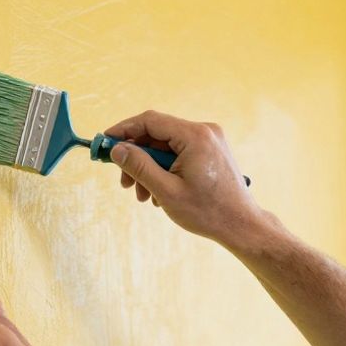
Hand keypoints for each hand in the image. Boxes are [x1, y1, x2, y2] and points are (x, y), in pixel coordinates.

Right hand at [105, 110, 263, 246]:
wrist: (241, 225)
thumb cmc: (207, 211)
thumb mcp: (165, 190)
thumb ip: (139, 166)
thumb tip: (117, 150)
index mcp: (195, 136)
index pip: (150, 121)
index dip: (123, 130)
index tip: (105, 142)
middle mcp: (204, 132)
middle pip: (157, 134)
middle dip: (137, 157)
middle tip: (124, 181)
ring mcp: (209, 140)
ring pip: (166, 146)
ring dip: (149, 167)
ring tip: (143, 195)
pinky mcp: (210, 151)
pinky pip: (178, 152)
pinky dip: (164, 169)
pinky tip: (160, 193)